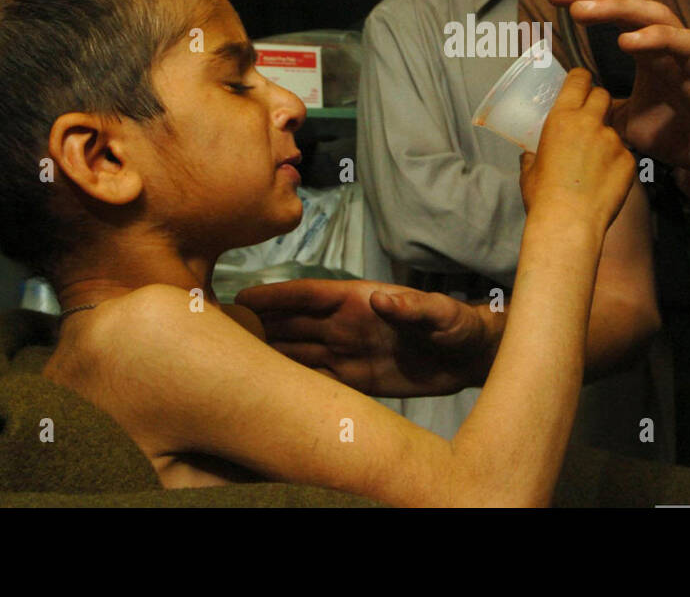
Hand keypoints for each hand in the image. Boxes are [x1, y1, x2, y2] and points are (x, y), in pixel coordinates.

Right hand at [234, 278, 492, 396]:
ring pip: (295, 352)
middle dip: (256, 325)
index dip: (275, 296)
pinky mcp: (354, 381)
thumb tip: (383, 298)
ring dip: (265, 355)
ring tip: (229, 362)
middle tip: (218, 332)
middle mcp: (344, 325)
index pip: (308, 295)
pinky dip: (289, 385)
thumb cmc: (458, 325)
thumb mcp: (441, 313)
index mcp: (358, 300)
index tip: (241, 297)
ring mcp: (346, 352)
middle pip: (291, 324)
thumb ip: (414, 306)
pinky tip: (264, 393)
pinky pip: (313, 382)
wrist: (471, 357)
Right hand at [518, 67, 637, 233]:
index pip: (579, 80)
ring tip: (594, 164)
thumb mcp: (529, 170)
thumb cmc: (543, 197)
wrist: (569, 223)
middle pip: (603, 95)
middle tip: (590, 118)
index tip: (581, 82)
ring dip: (606, 139)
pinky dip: (616, 163)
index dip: (581, 77)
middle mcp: (590, 124)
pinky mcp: (629, 161)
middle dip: (598, 102)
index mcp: (562, 119)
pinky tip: (605, 181)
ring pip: (614, 130)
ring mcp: (613, 142)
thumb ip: (532, 155)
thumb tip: (530, 155)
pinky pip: (624, 155)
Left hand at [545, 0, 689, 188]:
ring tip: (581, 10)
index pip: (617, 10)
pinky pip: (685, 45)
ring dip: (617, 8)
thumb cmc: (683, 135)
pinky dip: (656, 39)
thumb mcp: (628, 123)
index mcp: (649, 50)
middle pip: (631, 1)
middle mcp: (667, 44)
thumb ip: (604, 109)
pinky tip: (626, 41)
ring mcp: (688, 56)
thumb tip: (573, 109)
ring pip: (655, 14)